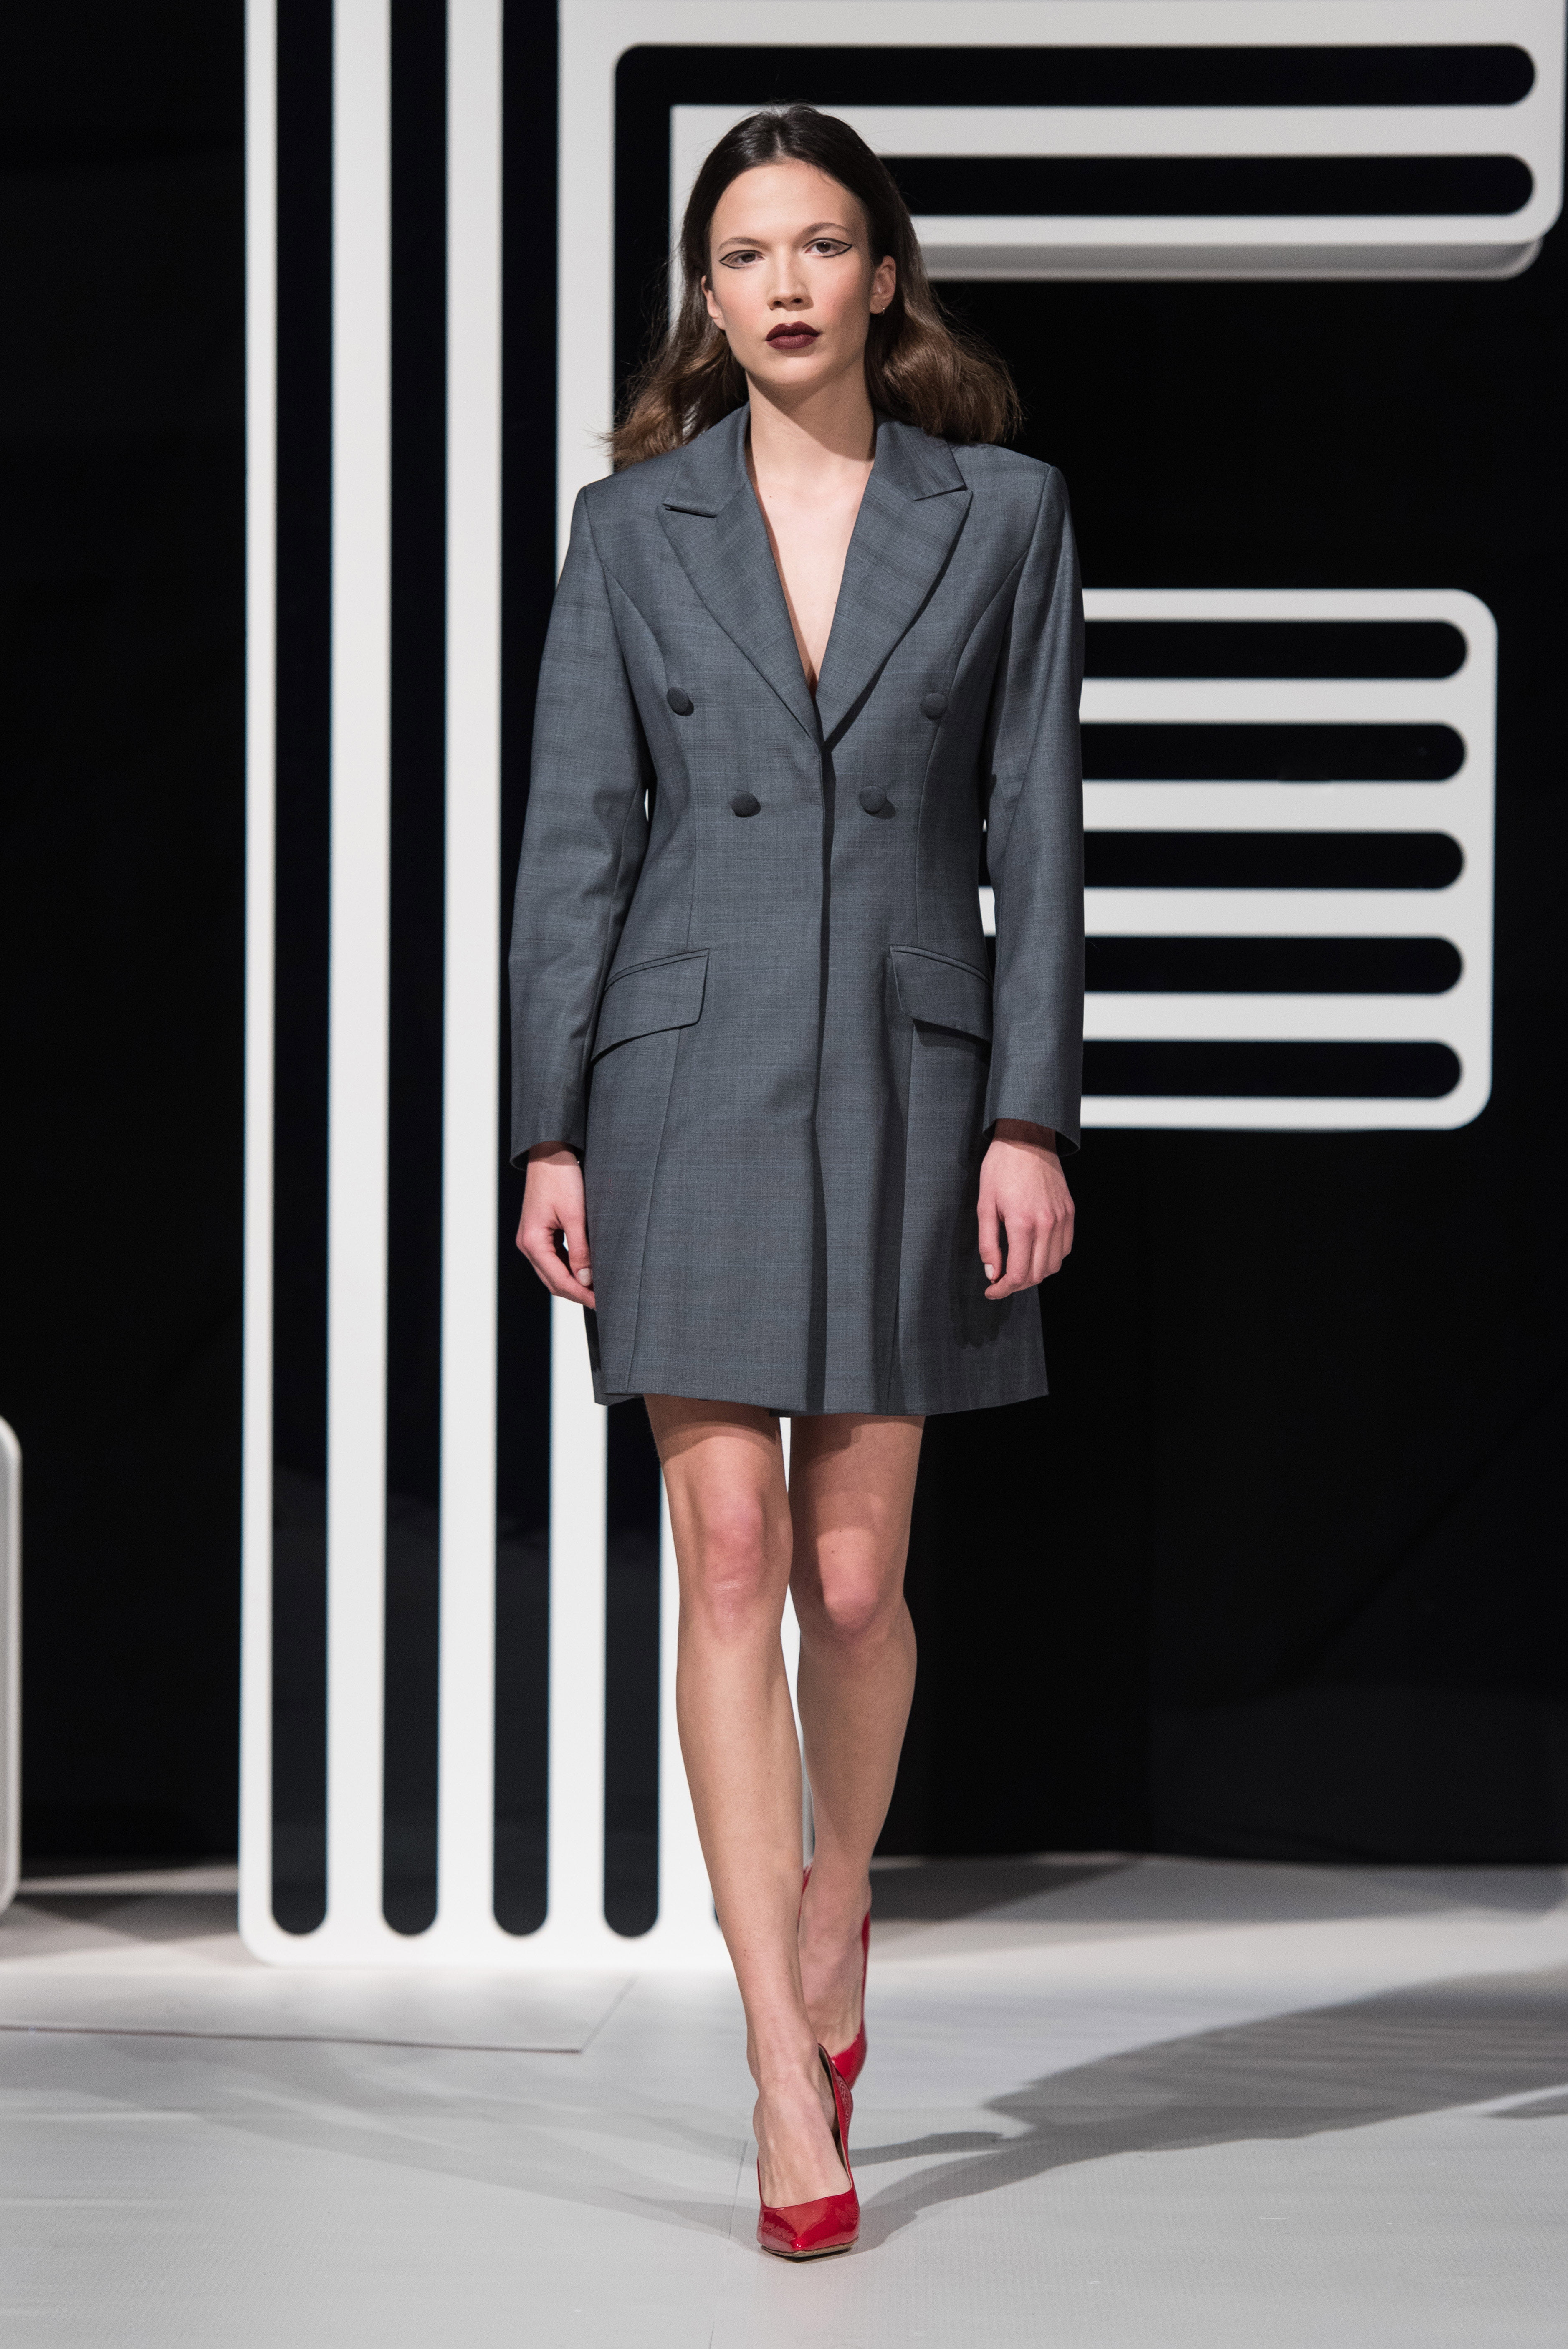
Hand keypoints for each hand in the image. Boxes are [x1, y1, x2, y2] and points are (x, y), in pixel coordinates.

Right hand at [517, 1145, 595, 1305]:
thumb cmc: (562, 1179)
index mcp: (532, 1241)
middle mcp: (526, 1244)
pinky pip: (552, 1259)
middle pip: (552, 1281)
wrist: (550, 1154)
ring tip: (597, 1289)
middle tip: (603, 1301)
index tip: (602, 1303)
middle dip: (577, 1293)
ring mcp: (530, 1239)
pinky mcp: (537, 1233)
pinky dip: (568, 1268)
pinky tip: (586, 1271)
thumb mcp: (576, 1215)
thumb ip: (581, 1250)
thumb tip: (587, 1280)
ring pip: (552, 1272)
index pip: (558, 1280)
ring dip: (573, 1283)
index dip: (581, 1294)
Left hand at [977, 1120, 1073, 1300]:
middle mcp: (1047, 1224)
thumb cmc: (1000, 1169)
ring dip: (1035, 1274)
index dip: (1002, 1289)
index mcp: (1023, 1223)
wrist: (1027, 1139)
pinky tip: (1035, 1253)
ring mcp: (1062, 1219)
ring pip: (1054, 1265)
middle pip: (1037, 1274)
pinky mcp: (1069, 1212)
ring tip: (1017, 1268)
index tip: (991, 1290)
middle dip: (1017, 1285)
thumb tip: (992, 1272)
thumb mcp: (984, 1205)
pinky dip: (1051, 1259)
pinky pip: (1065, 1248)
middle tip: (1000, 1282)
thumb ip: (988, 1243)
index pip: (1018, 1274)